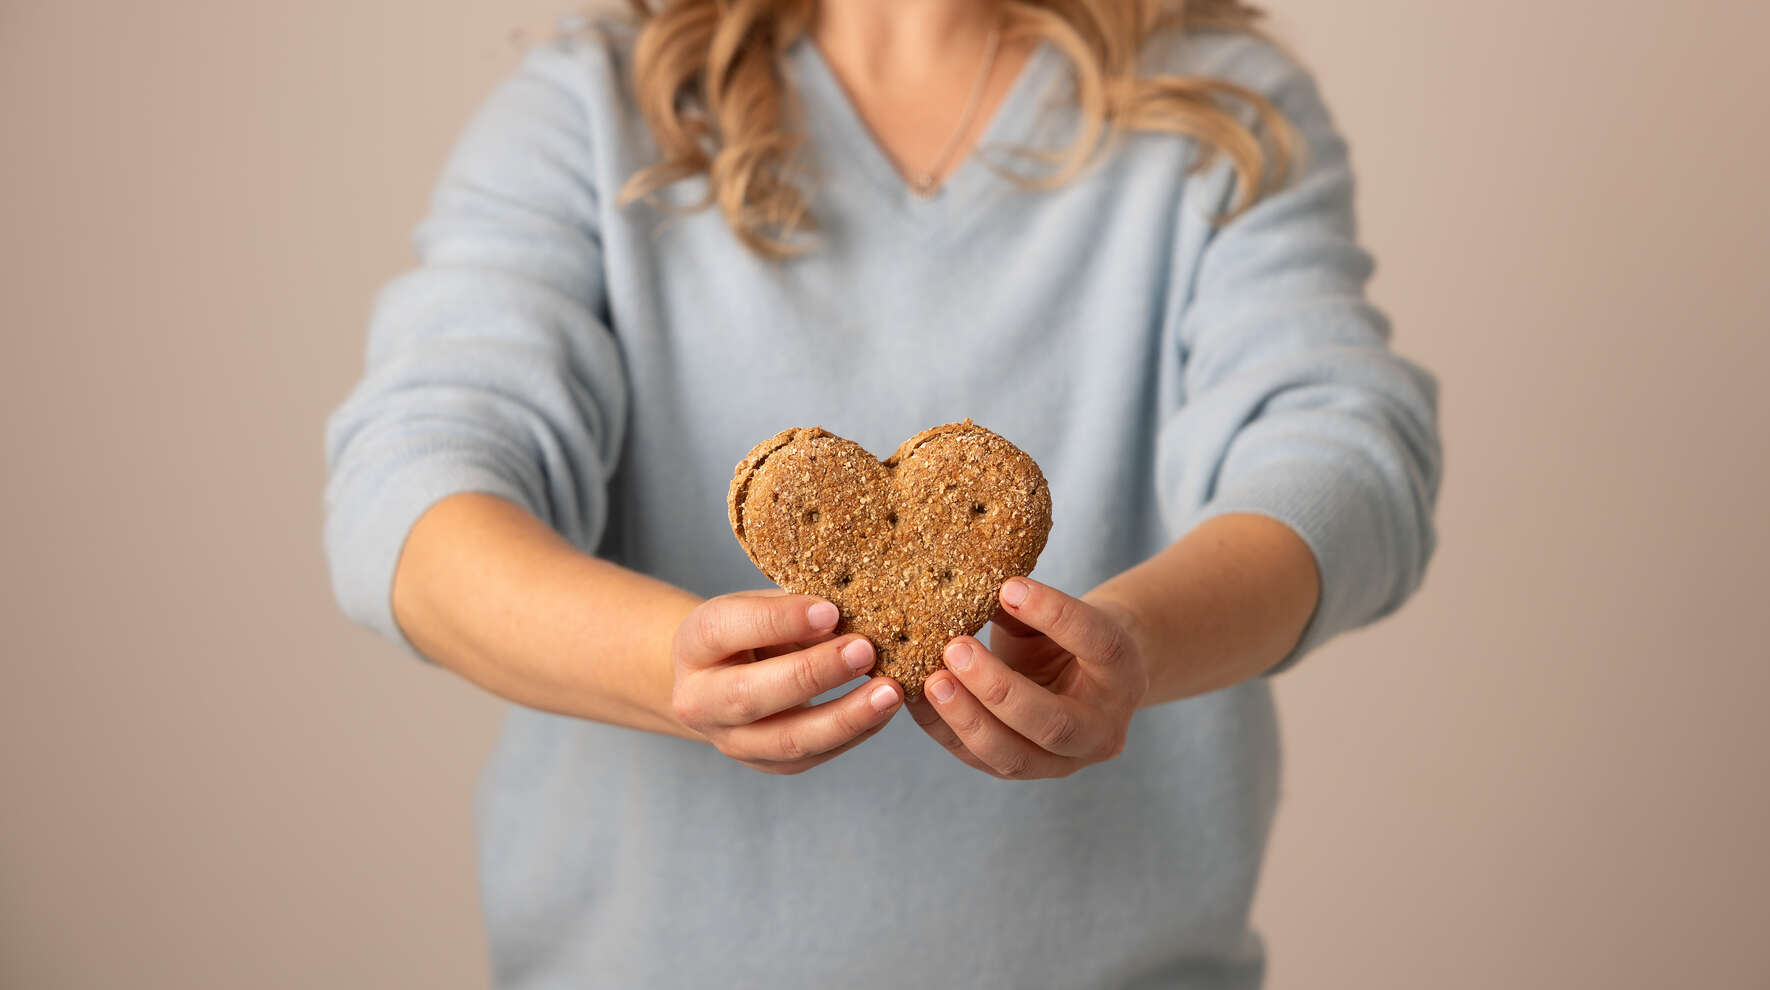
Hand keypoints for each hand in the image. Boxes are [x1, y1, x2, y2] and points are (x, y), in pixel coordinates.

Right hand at [671, 590, 902, 773]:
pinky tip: (884, 708)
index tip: (831, 609)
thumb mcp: (758, 605)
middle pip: (751, 695)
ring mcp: (731, 741)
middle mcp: (699, 700)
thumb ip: (792, 609)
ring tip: (889, 691)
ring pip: (788, 739)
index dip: (780, 620)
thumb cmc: (750, 630)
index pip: (727, 630)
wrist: (725, 679)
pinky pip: (814, 755)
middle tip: (865, 650)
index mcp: (694, 644)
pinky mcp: (767, 764)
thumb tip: (847, 615)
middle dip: (813, 673)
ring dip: (845, 716)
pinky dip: (856, 732)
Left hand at [908, 578, 1148, 778]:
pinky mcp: (1023, 773)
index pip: (1097, 644)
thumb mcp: (1054, 619)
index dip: (1055, 614)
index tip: (1008, 586)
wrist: (1081, 680)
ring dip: (967, 719)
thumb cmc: (1064, 639)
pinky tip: (917, 699)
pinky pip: (979, 760)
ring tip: (931, 681)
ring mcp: (1064, 762)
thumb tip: (970, 591)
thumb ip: (1023, 610)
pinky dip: (944, 730)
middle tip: (955, 649)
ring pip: (1015, 756)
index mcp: (1123, 675)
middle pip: (1053, 723)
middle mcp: (1102, 730)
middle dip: (998, 689)